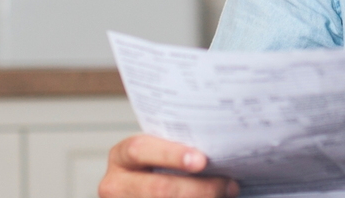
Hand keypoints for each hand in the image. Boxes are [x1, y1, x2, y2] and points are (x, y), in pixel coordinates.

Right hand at [97, 134, 238, 197]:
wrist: (146, 190)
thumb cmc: (160, 169)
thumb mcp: (161, 155)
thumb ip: (182, 152)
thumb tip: (221, 156)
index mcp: (122, 157)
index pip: (140, 150)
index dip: (172, 155)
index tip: (202, 161)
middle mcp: (116, 185)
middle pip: (159, 188)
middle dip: (199, 188)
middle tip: (228, 185)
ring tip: (226, 193)